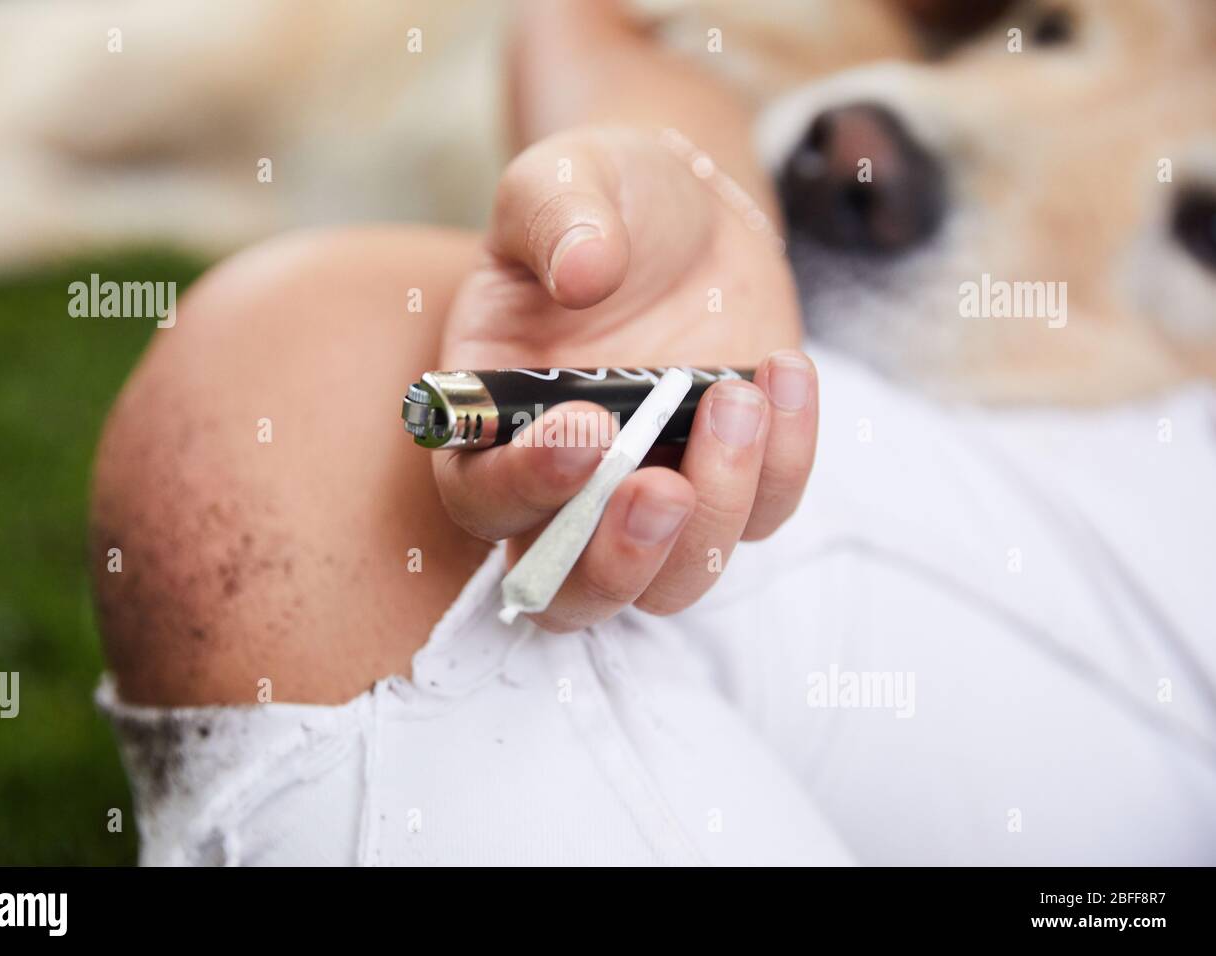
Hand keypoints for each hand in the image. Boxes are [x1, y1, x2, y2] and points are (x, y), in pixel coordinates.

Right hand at [436, 126, 817, 630]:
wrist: (685, 210)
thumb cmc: (602, 200)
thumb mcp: (564, 178)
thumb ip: (556, 215)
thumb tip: (582, 271)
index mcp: (490, 425)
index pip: (480, 497)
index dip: (524, 486)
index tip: (586, 430)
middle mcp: (563, 486)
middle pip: (569, 592)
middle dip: (615, 558)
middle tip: (663, 485)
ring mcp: (651, 493)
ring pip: (673, 581)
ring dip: (714, 514)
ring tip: (740, 399)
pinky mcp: (733, 481)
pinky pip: (765, 516)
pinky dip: (786, 464)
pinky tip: (784, 373)